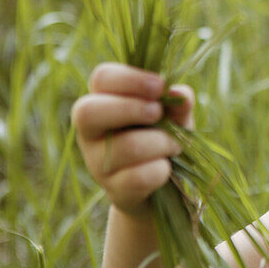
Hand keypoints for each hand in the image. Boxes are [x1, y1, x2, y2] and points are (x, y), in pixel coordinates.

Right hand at [71, 62, 194, 216]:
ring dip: (162, 142)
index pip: (101, 78)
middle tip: (158, 113)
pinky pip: (139, 177)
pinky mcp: (113, 190)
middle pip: (88, 111)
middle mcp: (90, 131)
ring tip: (174, 145)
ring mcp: (97, 162)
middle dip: (132, 108)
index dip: (131, 79)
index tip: (159, 86)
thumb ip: (178, 103)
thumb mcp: (175, 116)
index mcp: (103, 100)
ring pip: (127, 146)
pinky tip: (166, 168)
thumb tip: (180, 94)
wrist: (161, 186)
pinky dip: (162, 170)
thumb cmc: (163, 138)